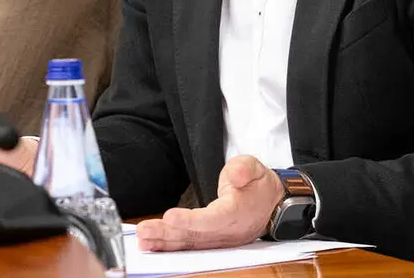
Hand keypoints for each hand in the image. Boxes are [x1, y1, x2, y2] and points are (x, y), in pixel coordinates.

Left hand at [136, 155, 283, 250]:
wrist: (271, 205)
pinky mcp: (210, 241)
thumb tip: (237, 175)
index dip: (190, 221)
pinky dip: (169, 246)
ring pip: (188, 244)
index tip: (170, 217)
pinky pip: (188, 246)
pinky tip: (152, 244)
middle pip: (194, 236)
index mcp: (236, 214)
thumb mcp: (254, 168)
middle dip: (167, 234)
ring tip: (143, 239)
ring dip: (164, 242)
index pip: (212, 220)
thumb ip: (244, 169)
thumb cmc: (258, 185)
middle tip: (144, 232)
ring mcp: (218, 240)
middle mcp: (226, 232)